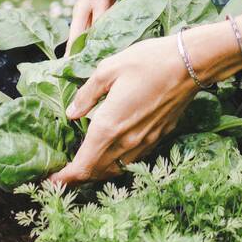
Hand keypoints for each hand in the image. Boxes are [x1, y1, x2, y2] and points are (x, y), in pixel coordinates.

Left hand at [50, 34, 196, 184]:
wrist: (190, 63)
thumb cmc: (147, 61)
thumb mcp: (107, 69)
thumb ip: (86, 95)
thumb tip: (71, 114)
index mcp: (108, 126)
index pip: (82, 166)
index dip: (65, 177)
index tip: (51, 180)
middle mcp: (127, 141)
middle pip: (97, 172)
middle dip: (78, 177)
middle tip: (63, 173)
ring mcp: (145, 142)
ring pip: (116, 169)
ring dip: (97, 171)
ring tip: (85, 163)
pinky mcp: (159, 136)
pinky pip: (133, 159)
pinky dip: (117, 162)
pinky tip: (113, 149)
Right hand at [67, 0, 166, 53]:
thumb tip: (151, 6)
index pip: (102, 4)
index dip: (99, 31)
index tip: (99, 55)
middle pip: (82, 12)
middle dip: (77, 41)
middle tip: (72, 69)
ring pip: (80, 9)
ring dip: (76, 34)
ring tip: (73, 62)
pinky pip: (86, 2)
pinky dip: (83, 22)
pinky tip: (86, 38)